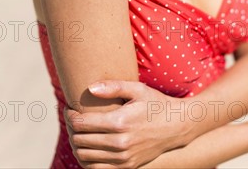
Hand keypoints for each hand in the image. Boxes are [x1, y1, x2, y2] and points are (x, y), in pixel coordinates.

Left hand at [64, 80, 187, 168]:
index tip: (70, 107)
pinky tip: (88, 146)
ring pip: (84, 158)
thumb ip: (113, 87)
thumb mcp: (137, 89)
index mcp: (120, 122)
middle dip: (70, 128)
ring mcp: (123, 159)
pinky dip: (86, 159)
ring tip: (78, 131)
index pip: (82, 124)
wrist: (177, 126)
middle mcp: (120, 144)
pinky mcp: (126, 167)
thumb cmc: (156, 103)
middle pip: (80, 141)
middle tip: (72, 118)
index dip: (70, 115)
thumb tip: (90, 88)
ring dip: (76, 144)